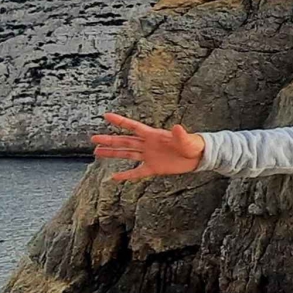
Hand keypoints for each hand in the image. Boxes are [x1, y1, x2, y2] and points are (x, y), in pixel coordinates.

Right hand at [92, 112, 206, 181]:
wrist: (198, 157)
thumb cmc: (193, 145)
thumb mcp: (187, 139)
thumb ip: (180, 135)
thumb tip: (177, 127)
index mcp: (153, 135)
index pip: (133, 127)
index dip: (120, 121)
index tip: (106, 116)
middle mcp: (148, 145)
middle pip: (125, 141)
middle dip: (109, 140)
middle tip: (94, 139)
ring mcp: (149, 156)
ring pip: (127, 154)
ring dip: (113, 153)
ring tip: (97, 152)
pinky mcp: (154, 168)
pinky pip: (137, 172)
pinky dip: (126, 175)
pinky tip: (114, 177)